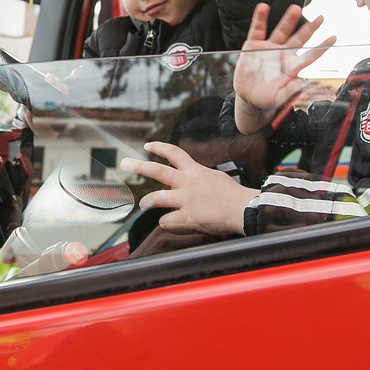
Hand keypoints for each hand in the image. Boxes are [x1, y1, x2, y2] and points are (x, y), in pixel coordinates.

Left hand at [120, 142, 253, 235]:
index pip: (175, 153)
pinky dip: (167, 223)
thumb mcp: (216, 179)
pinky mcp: (188, 217)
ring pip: (156, 198)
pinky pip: (167, 221)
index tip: (148, 145)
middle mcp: (187, 183)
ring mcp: (186, 200)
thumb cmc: (234, 195)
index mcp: (196, 171)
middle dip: (139, 165)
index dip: (159, 148)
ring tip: (142, 204)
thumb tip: (192, 183)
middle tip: (125, 163)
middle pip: (158, 171)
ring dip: (147, 201)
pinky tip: (171, 223)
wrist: (244, 208)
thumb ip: (199, 179)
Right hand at [233, 3, 333, 132]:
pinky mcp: (254, 45)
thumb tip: (299, 85)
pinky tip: (263, 8)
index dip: (322, 47)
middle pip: (300, 38)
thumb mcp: (278, 99)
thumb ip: (289, 93)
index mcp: (291, 66)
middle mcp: (283, 54)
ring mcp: (269, 48)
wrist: (248, 95)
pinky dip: (260, 18)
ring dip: (289, 19)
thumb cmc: (265, 98)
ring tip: (296, 8)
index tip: (334, 38)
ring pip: (282, 30)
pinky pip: (258, 29)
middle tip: (321, 18)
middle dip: (310, 28)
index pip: (310, 55)